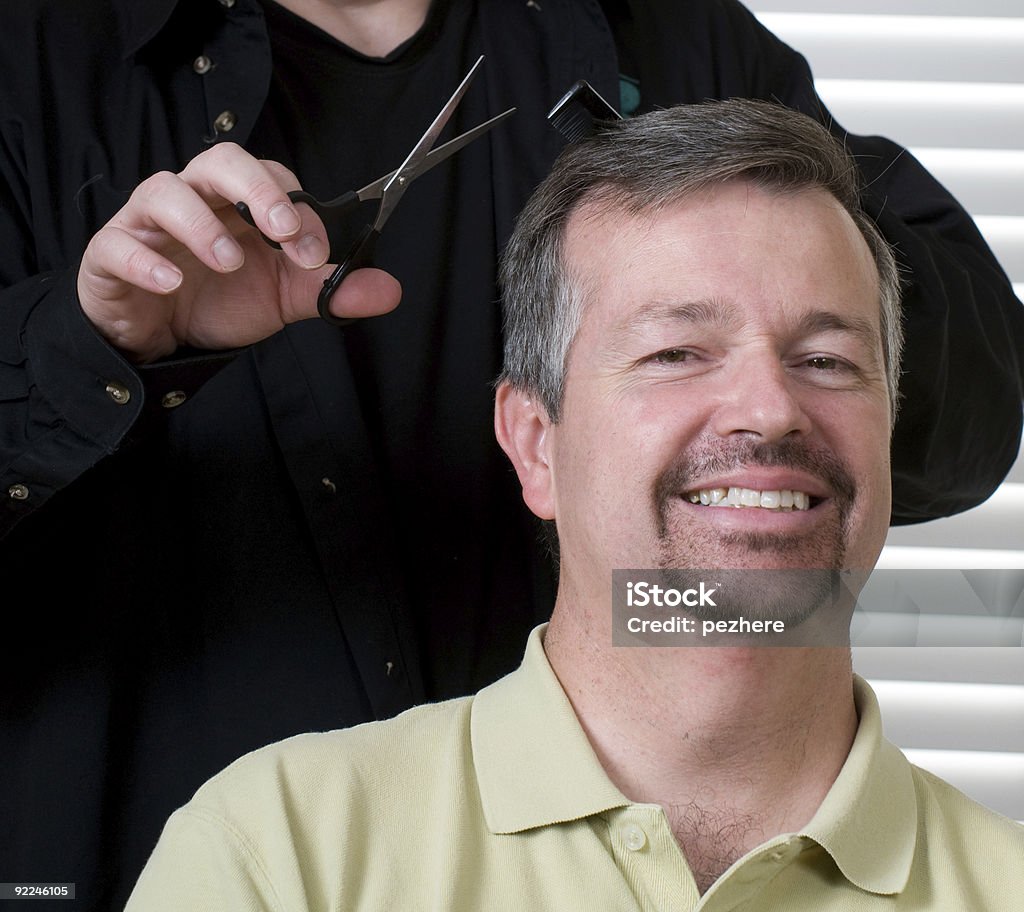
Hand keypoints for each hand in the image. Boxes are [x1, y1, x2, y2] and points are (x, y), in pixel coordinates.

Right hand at [77, 143, 400, 361]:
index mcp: (239, 202)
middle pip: (219, 160)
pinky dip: (145, 260)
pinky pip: (118, 244)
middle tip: (282, 230)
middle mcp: (196, 199)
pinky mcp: (111, 254)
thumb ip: (330, 291)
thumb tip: (389, 289)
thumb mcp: (284, 298)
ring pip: (164, 190)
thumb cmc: (221, 300)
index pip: (271, 178)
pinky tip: (172, 282)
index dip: (296, 207)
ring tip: (227, 261)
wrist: (163, 339)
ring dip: (201, 224)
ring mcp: (149, 224)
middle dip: (255, 188)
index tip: (316, 253)